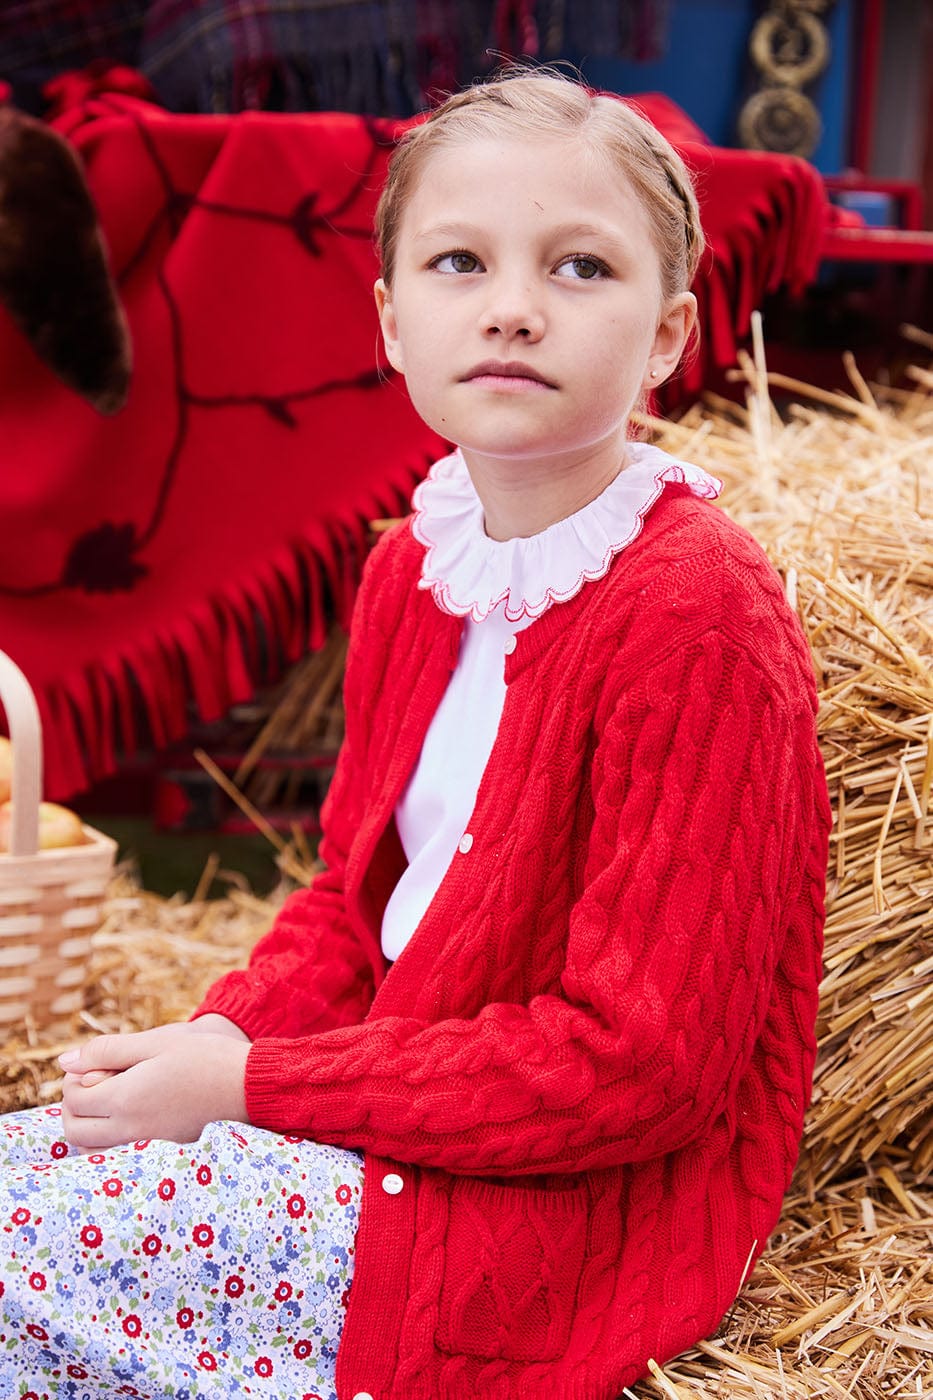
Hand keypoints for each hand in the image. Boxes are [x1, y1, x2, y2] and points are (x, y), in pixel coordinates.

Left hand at [59, 1022, 250, 1149]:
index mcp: (125, 1098)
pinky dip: (108, 1140)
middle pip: (74, 1130)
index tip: (93, 1065)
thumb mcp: (156, 1041)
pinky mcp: (161, 1154)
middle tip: (94, 1082)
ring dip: (88, 1125)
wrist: (249, 1086)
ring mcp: (146, 1147)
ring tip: (109, 1099)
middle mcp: (130, 1130)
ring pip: (92, 1149)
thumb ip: (106, 1051)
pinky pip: (117, 1156)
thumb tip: (64, 1062)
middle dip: (73, 1106)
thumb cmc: (205, 1057)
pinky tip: (129, 1116)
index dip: (74, 1079)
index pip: (73, 1099)